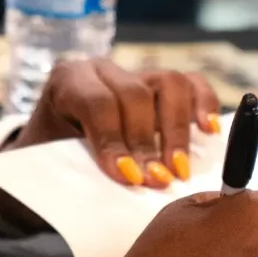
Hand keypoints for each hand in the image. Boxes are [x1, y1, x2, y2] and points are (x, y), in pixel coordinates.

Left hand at [12, 57, 221, 187]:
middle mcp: (102, 69)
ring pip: (169, 83)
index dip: (114, 141)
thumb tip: (122, 187)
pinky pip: (191, 84)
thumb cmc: (50, 158)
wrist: (48, 146)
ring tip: (180, 170)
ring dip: (177, 131)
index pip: (98, 104)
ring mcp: (135, 72)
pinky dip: (204, 105)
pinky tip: (209, 133)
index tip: (129, 177)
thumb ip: (79, 168)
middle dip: (148, 143)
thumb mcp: (51, 160)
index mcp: (68, 81)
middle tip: (157, 181)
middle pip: (135, 95)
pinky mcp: (160, 83)